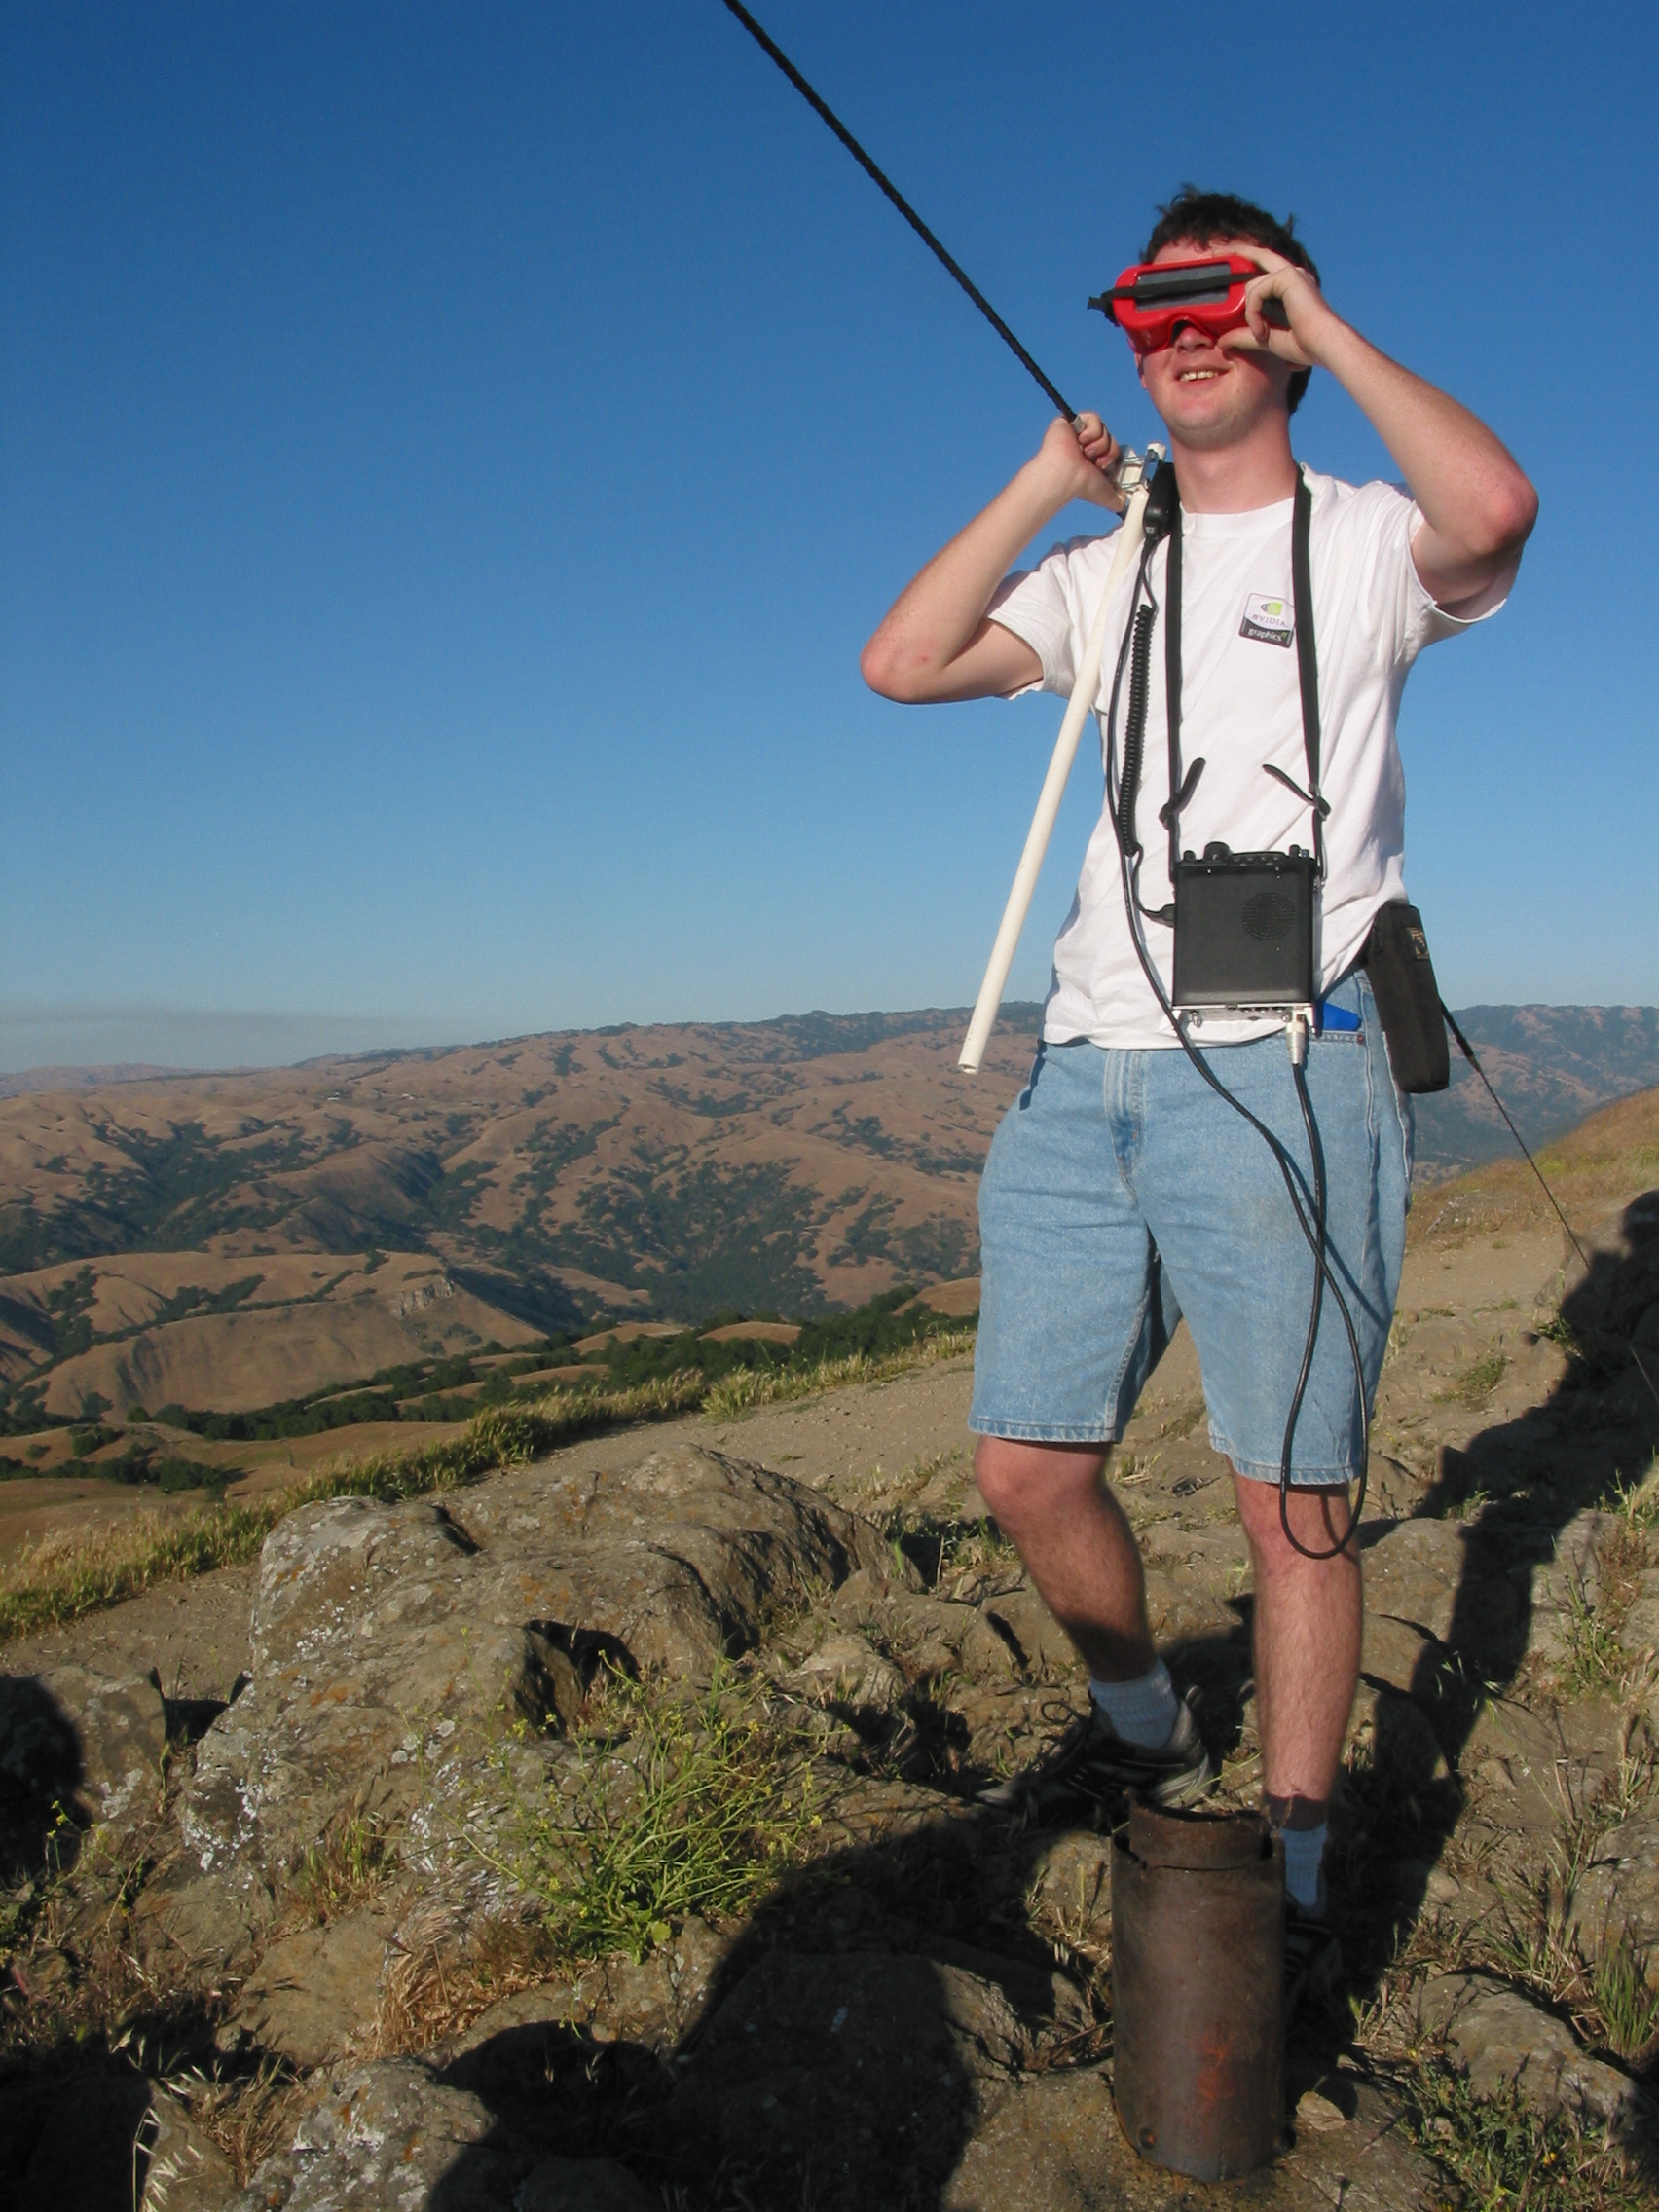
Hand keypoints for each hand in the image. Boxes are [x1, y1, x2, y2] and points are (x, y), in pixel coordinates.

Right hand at [1036, 411, 1125, 511]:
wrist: (1068, 473)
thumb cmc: (1082, 484)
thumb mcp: (1105, 496)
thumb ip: (1117, 500)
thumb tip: (1123, 502)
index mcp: (1093, 460)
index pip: (1112, 450)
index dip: (1112, 456)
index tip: (1105, 467)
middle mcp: (1086, 447)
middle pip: (1110, 439)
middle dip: (1106, 451)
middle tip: (1096, 462)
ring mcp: (1079, 434)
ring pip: (1104, 430)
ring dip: (1099, 444)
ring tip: (1085, 452)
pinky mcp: (1073, 421)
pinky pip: (1094, 418)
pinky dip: (1092, 430)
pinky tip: (1081, 440)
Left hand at [1222, 245, 1338, 371]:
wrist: (1322, 345)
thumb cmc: (1302, 344)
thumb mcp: (1266, 339)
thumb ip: (1245, 336)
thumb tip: (1222, 341)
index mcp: (1291, 286)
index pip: (1265, 268)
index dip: (1248, 260)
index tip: (1227, 257)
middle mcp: (1293, 274)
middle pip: (1260, 255)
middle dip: (1238, 251)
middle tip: (1215, 251)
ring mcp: (1292, 273)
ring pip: (1253, 285)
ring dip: (1251, 313)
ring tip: (1262, 333)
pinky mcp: (1288, 276)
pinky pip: (1256, 292)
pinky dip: (1254, 314)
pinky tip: (1263, 330)